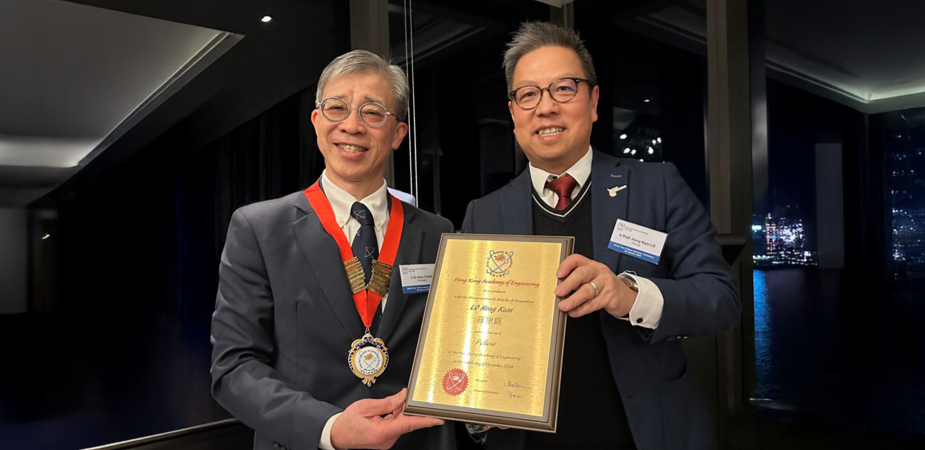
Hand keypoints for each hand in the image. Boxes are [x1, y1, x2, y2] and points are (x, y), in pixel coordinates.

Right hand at [330, 388, 444, 448]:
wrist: (337, 435)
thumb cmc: (348, 422)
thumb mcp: (366, 407)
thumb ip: (388, 402)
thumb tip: (403, 396)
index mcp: (381, 432)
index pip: (408, 424)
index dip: (425, 421)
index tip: (438, 418)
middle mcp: (387, 440)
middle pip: (406, 422)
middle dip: (407, 409)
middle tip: (405, 398)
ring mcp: (387, 441)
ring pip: (401, 424)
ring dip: (399, 413)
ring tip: (384, 407)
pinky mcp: (386, 440)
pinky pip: (396, 426)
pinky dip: (395, 417)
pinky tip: (388, 411)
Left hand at [555, 254, 636, 318]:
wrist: (626, 296)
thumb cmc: (605, 286)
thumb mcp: (593, 277)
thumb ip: (578, 280)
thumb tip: (559, 288)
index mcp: (592, 265)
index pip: (577, 259)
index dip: (566, 265)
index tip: (558, 274)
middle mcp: (599, 272)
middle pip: (581, 274)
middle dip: (568, 284)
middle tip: (558, 292)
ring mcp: (606, 284)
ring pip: (587, 291)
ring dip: (573, 300)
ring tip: (563, 306)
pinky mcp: (609, 297)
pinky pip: (592, 304)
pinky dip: (581, 309)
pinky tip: (573, 312)